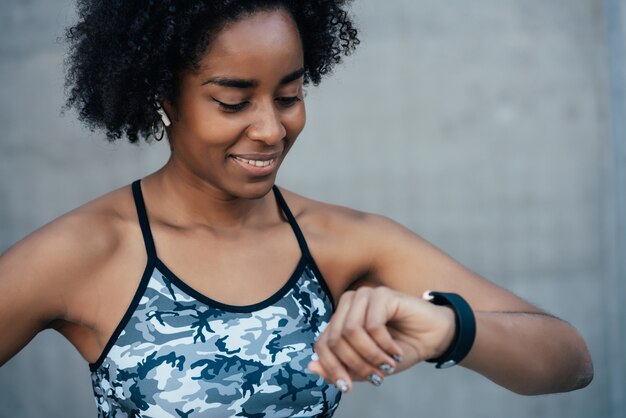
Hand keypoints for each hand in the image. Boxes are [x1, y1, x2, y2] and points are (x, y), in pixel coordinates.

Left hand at [308, 286, 455, 391]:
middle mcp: (348, 303)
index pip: (322, 343)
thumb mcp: (369, 366)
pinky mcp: (382, 294)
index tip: (346, 388)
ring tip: (388, 365)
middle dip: (354, 364)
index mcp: (340, 318)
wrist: (434, 338)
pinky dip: (384, 345)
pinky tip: (396, 352)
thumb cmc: (401, 350)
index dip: (331, 368)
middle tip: (376, 377)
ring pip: (351, 331)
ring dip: (370, 355)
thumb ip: (342, 367)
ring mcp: (364, 296)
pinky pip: (372, 325)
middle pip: (334, 338)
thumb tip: (311, 367)